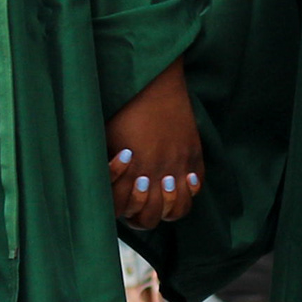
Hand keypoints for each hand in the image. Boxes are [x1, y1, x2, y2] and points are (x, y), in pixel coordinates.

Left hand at [106, 61, 202, 228]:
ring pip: (177, 210)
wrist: (154, 83)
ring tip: (159, 190)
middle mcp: (156, 173)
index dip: (120, 206)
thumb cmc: (123, 109)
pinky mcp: (194, 156)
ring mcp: (178, 167)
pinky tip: (180, 179)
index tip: (120, 190)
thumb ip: (106, 171)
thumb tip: (105, 192)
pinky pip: (196, 188)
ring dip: (167, 206)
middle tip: (138, 194)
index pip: (124, 209)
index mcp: (130, 170)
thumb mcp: (105, 140)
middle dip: (140, 212)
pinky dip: (188, 190)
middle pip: (150, 217)